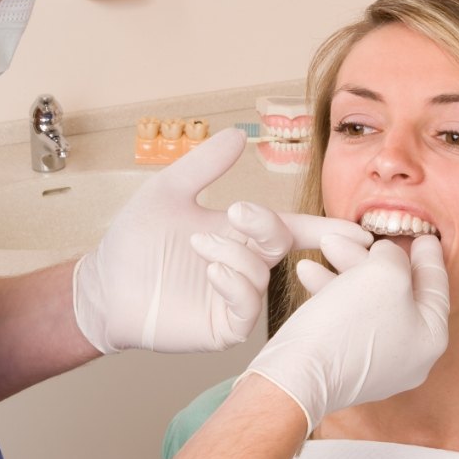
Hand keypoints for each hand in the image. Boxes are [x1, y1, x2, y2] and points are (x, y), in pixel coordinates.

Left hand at [73, 128, 370, 353]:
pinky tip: (212, 271)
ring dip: (238, 255)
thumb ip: (205, 165)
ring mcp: (234, 297)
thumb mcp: (169, 190)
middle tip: (238, 214)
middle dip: (267, 226)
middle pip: (281, 244)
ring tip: (201, 246)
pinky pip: (247, 308)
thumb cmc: (136, 238)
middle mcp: (244, 264)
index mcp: (240, 233)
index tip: (354, 229)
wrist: (104, 283)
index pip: (291, 229)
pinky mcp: (221, 325)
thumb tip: (238, 134)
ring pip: (262, 275)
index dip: (323, 229)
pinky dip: (236, 284)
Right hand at [240, 234, 448, 433]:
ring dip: (345, 268)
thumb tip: (387, 254)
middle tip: (360, 233)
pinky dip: (331, 291)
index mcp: (430, 337)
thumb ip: (395, 256)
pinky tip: (308, 272)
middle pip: (397, 291)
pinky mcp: (344, 363)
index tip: (426, 236)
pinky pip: (345, 316)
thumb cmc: (349, 323)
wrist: (299, 374)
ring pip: (366, 300)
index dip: (429, 256)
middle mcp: (408, 354)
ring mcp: (376, 362)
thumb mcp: (384, 273)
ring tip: (325, 245)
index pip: (436, 286)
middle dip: (373, 257)